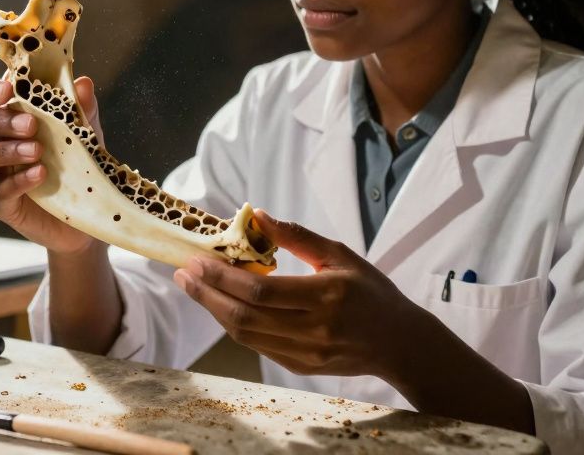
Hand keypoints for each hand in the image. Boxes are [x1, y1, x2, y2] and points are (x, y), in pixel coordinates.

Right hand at [0, 75, 105, 255]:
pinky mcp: (0, 205)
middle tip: (30, 124)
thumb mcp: (84, 134)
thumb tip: (83, 84)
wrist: (84, 216)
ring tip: (37, 151)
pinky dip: (19, 180)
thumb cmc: (75, 165)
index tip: (8, 89)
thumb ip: (81, 109)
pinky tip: (40, 174)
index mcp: (3, 120)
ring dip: (4, 150)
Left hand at [172, 210, 422, 380]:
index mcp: (326, 297)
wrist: (399, 342)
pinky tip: (222, 306)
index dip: (223, 277)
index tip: (197, 261)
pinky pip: (257, 346)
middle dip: (207, 294)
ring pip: (245, 335)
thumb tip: (255, 215)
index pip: (260, 291)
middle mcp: (314, 330)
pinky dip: (234, 325)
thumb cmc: (372, 291)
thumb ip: (296, 236)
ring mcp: (306, 354)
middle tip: (184, 274)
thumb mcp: (340, 255)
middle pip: (245, 317)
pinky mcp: (300, 368)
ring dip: (214, 310)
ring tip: (195, 288)